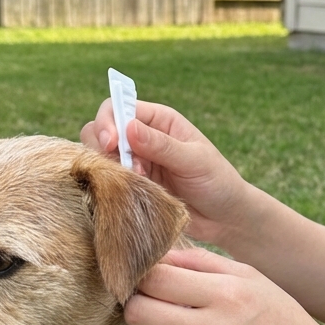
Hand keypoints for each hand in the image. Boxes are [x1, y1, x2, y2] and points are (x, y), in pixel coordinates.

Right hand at [80, 100, 247, 244]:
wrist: (226, 217)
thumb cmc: (218, 182)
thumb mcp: (194, 161)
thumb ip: (162, 145)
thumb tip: (128, 128)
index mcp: (159, 120)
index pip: (117, 107)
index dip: (107, 122)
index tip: (112, 144)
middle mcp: (142, 137)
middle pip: (99, 131)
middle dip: (104, 150)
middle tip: (130, 170)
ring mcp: (135, 162)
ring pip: (99, 158)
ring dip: (109, 171)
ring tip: (137, 184)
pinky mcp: (132, 186)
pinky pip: (108, 182)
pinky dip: (112, 188)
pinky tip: (132, 197)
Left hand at [124, 248, 324, 324]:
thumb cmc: (276, 315)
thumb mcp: (248, 276)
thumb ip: (200, 261)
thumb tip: (156, 256)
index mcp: (226, 294)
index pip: (156, 278)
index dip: (145, 274)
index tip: (151, 278)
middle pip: (138, 311)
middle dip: (138, 302)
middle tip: (152, 302)